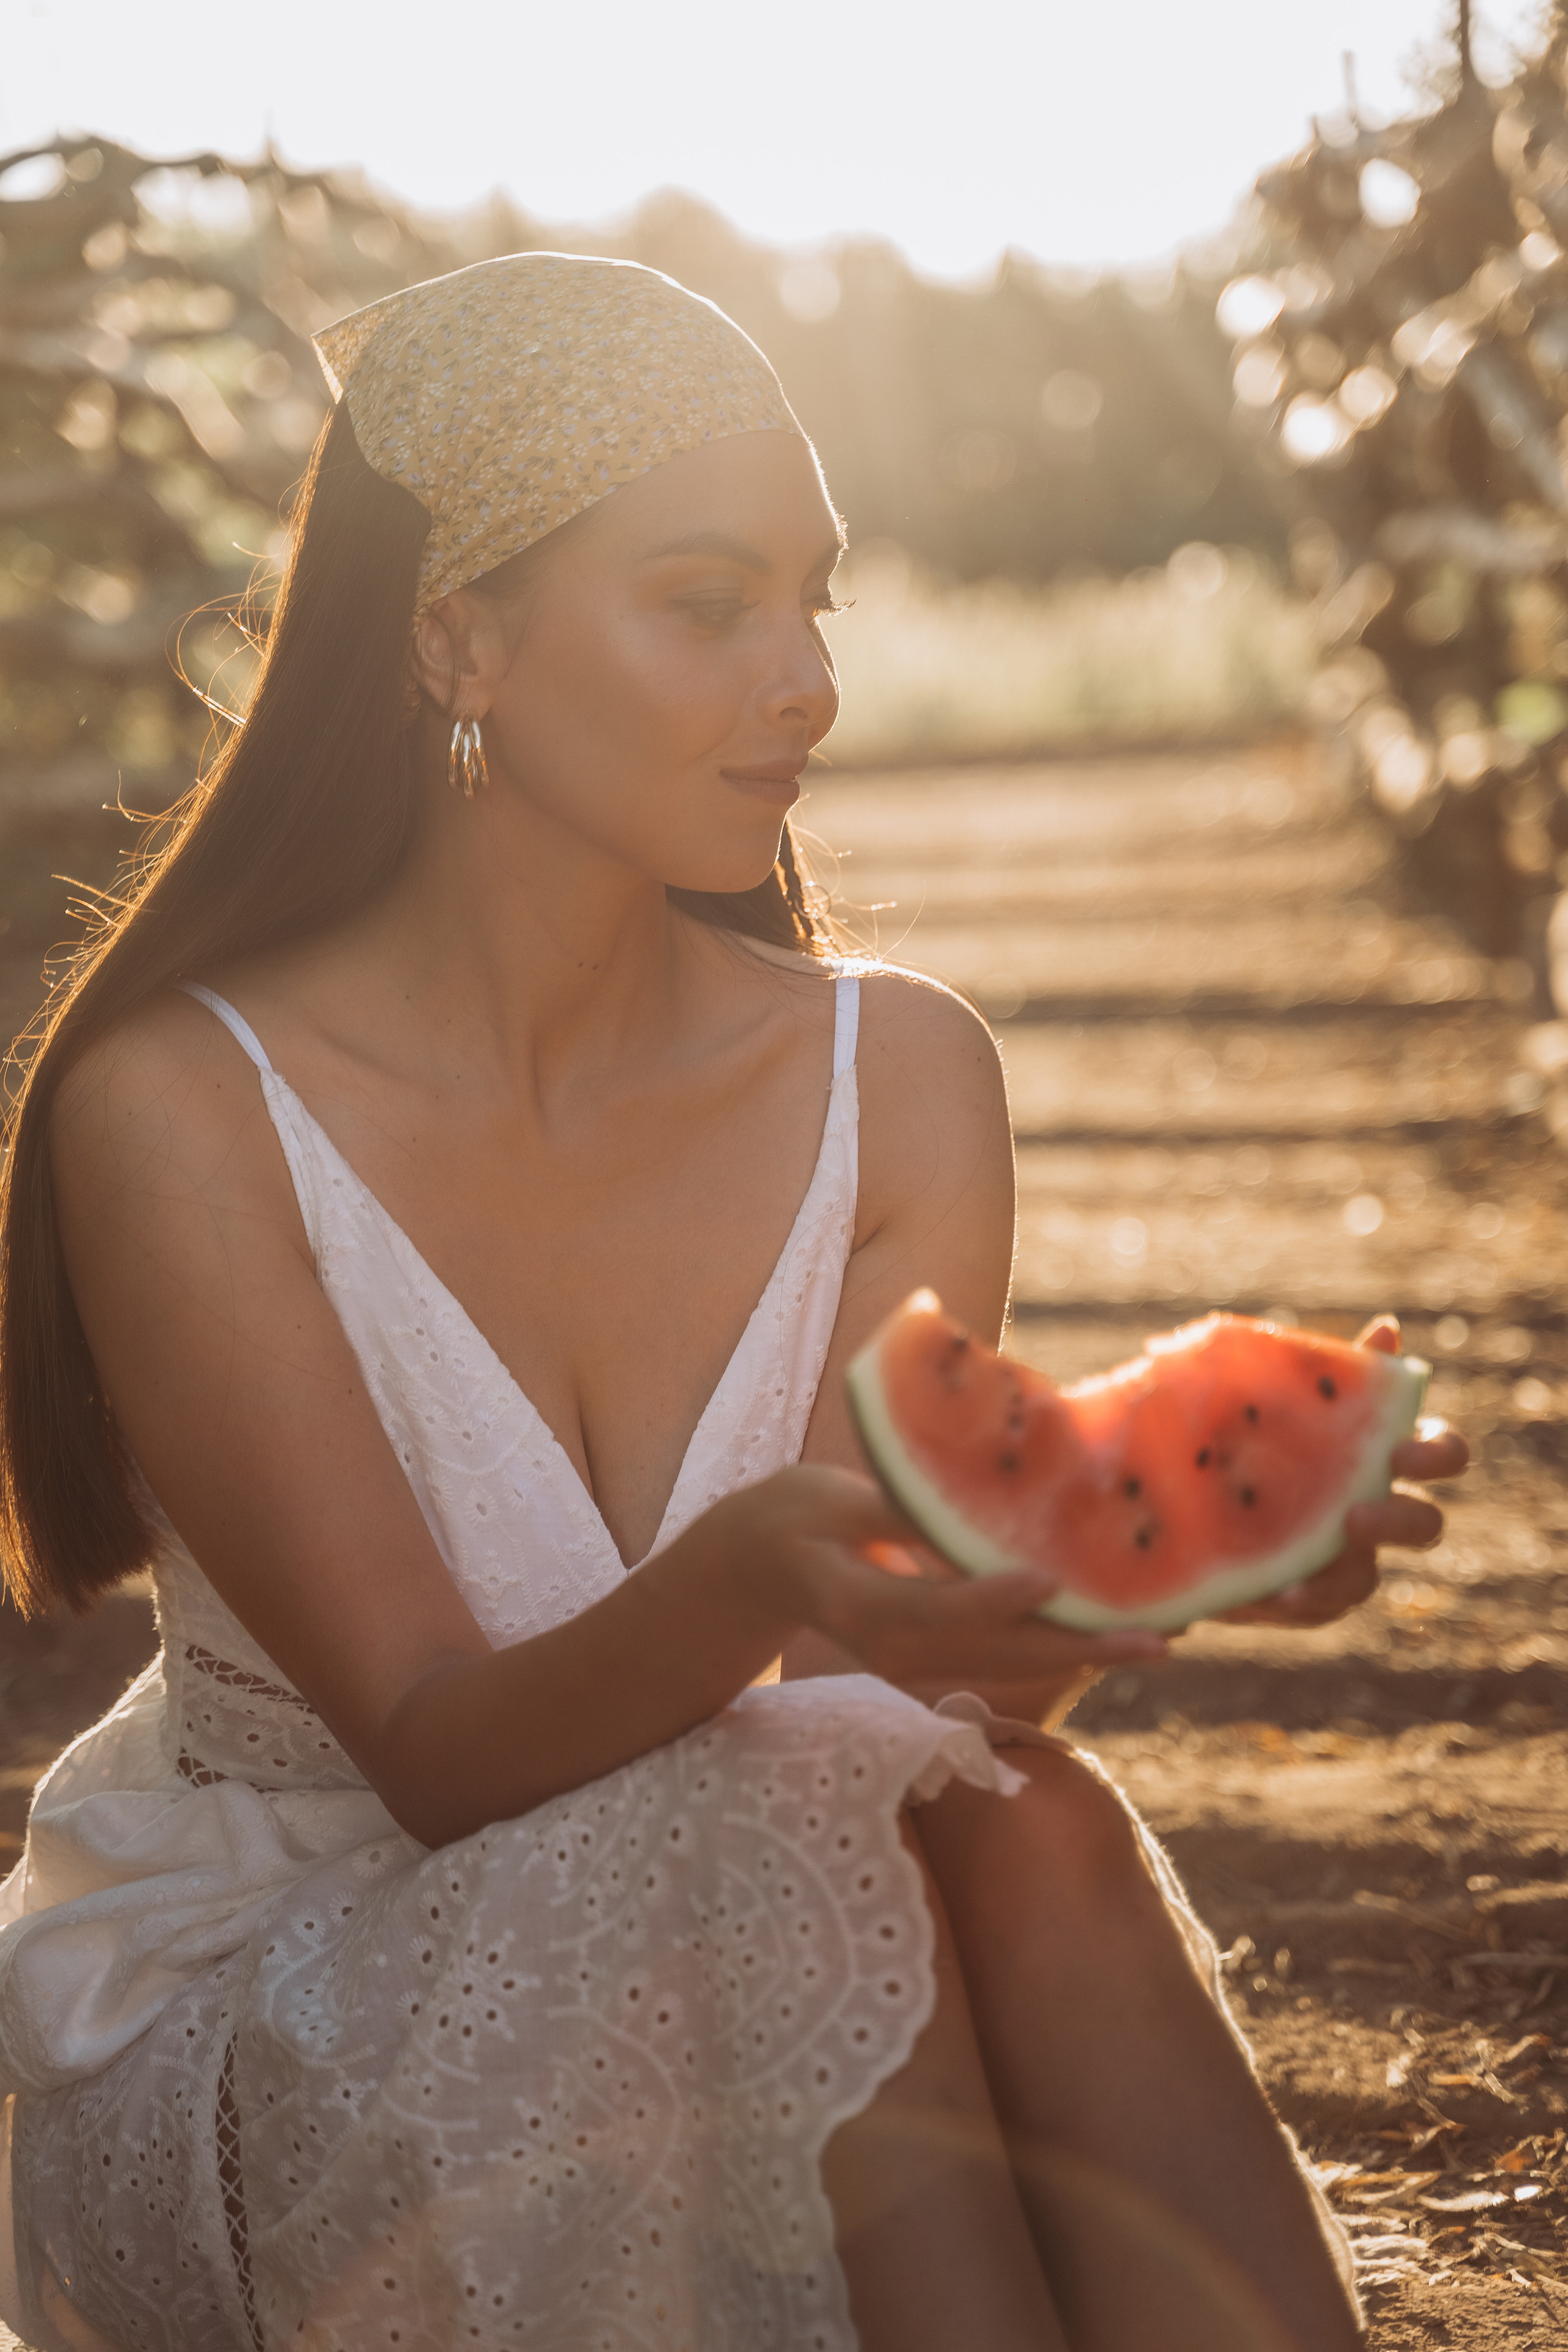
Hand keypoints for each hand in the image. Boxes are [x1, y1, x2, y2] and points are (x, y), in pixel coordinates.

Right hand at [736, 1466, 1168, 1692]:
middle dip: (1079, 1646)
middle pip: (994, 1652)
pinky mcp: (935, 1659)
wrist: (757, 1571)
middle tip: (1158, 1639)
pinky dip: (1060, 1644)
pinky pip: (1004, 1656)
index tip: (1045, 1580)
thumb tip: (969, 1503)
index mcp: (857, 1606)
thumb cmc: (791, 1518)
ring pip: (1010, 1661)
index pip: (932, 1608)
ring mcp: (915, 1664)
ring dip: (1085, 1651)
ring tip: (1160, 1637)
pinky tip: (1111, 1630)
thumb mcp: (830, 1500)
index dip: (989, 1597)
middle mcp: (893, 1651)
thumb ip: (897, 1511)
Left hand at [1217, 1315, 1468, 1629]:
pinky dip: (1300, 1600)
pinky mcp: (1314, 1594)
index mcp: (1383, 1455)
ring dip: (1340, 1577)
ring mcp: (1351, 1559)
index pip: (1440, 1452)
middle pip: (1424, 1525)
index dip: (1436, 1455)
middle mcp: (1378, 1508)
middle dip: (1399, 1522)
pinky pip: (1321, 1606)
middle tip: (1355, 1516)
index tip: (1400, 1454)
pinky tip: (1269, 1594)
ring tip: (1297, 1578)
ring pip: (1370, 1578)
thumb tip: (1389, 1327)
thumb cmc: (1266, 1431)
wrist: (1200, 1492)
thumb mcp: (1288, 1397)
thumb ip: (1340, 1372)